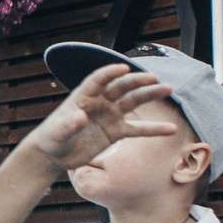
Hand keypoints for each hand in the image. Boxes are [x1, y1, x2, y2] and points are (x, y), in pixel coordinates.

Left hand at [25, 63, 180, 169]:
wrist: (54, 155)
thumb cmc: (51, 139)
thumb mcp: (57, 132)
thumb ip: (68, 124)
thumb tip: (80, 117)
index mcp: (83, 96)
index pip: (98, 80)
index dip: (109, 73)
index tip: (124, 67)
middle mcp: (99, 102)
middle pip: (121, 87)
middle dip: (137, 81)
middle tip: (154, 78)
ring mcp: (109, 116)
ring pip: (133, 102)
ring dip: (150, 95)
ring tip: (168, 88)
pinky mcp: (115, 132)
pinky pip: (138, 129)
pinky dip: (153, 129)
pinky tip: (171, 129)